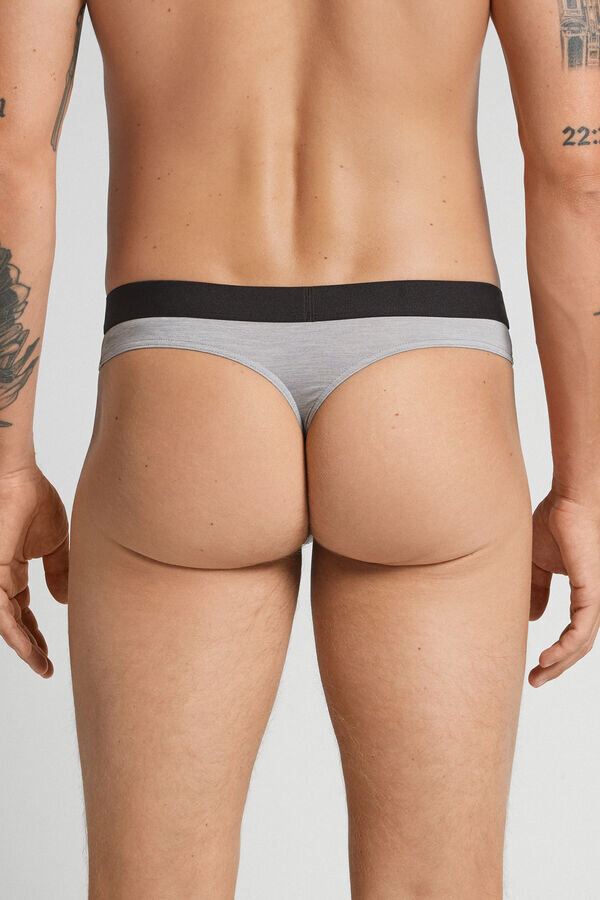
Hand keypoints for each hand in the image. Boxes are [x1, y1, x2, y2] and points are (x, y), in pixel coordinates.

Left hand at [0, 466, 68, 677]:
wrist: (19, 478)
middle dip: (30, 645)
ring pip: (5, 623)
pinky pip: (0, 612)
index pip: (21, 611)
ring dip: (23, 646)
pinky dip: (14, 632)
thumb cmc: (33, 498)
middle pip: (13, 622)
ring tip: (41, 664)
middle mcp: (0, 578)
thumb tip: (65, 600)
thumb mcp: (57, 544)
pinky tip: (28, 647)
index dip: (35, 632)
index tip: (49, 652)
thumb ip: (60, 572)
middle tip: (45, 666)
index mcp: (12, 570)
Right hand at [529, 489, 599, 686]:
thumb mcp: (537, 565)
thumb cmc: (554, 523)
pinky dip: (565, 648)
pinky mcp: (594, 592)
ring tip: (538, 674)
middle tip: (534, 680)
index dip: (555, 653)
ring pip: (582, 643)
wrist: (570, 501)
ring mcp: (597, 598)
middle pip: (579, 645)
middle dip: (557, 666)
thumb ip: (536, 590)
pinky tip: (548, 658)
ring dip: (560, 663)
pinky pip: (581, 630)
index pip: (574, 633)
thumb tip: (534, 619)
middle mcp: (596, 600)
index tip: (534, 666)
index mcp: (586, 594)